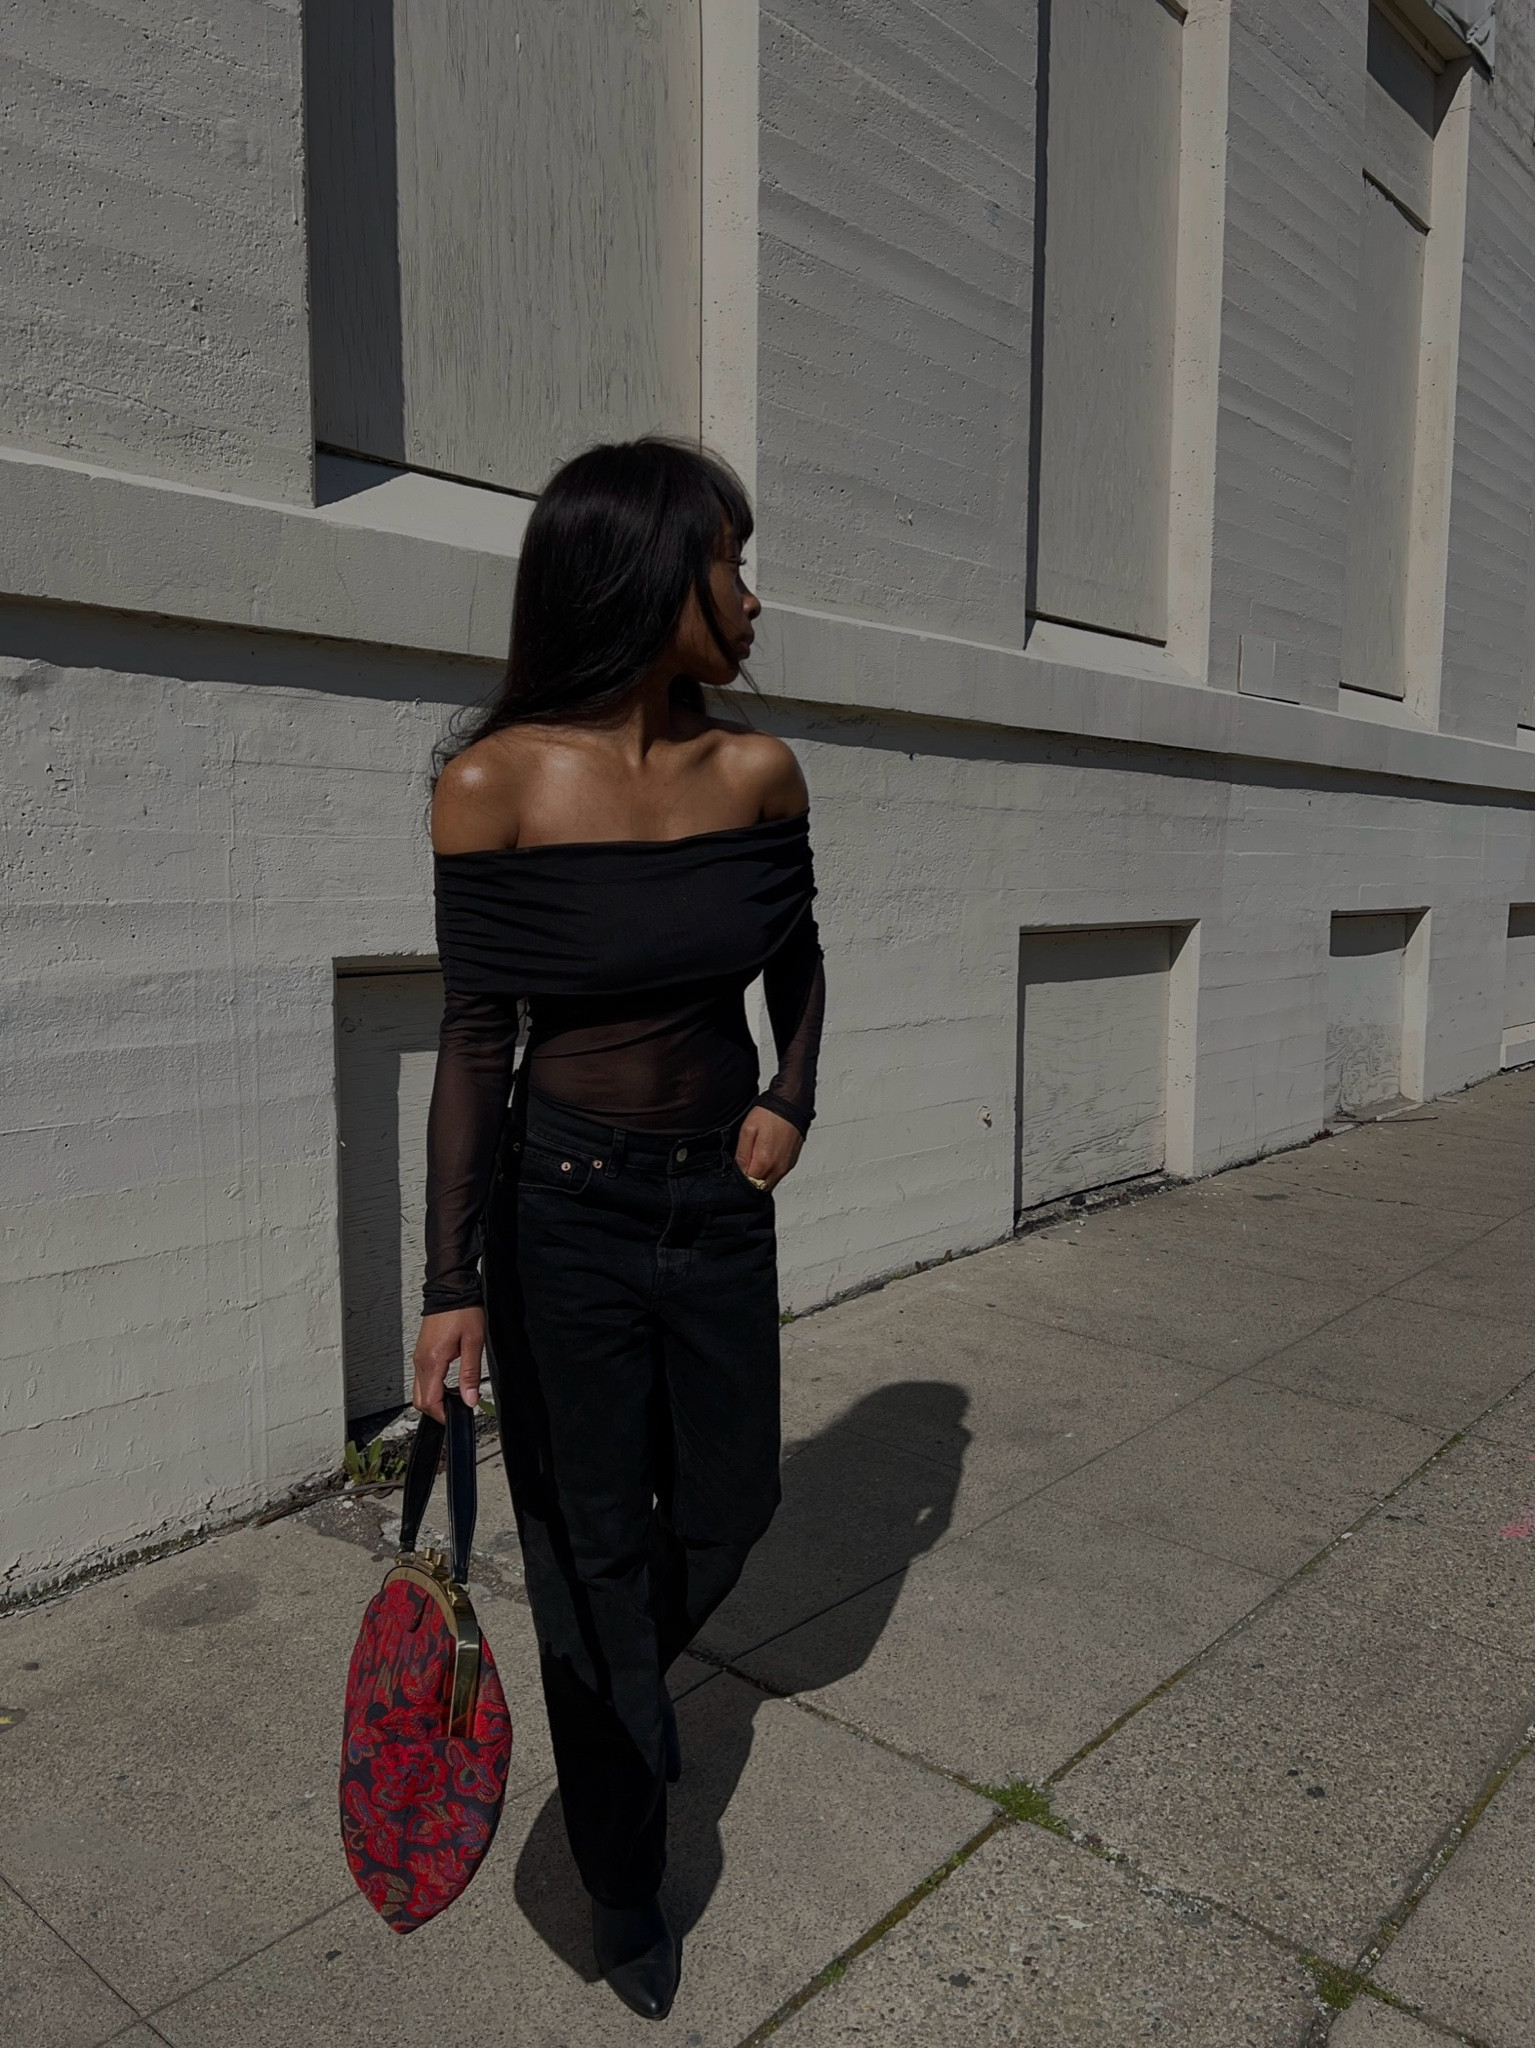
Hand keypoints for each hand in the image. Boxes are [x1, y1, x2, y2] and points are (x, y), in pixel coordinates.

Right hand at [412, 1308, 485, 1422]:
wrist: (450, 1289)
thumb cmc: (462, 1310)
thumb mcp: (473, 1343)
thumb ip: (470, 1374)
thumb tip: (470, 1399)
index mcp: (432, 1361)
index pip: (429, 1401)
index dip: (443, 1415)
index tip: (457, 1416)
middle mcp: (421, 1361)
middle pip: (420, 1401)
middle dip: (437, 1411)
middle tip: (457, 1410)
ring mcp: (419, 1357)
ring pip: (418, 1391)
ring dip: (434, 1399)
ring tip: (455, 1397)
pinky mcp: (421, 1353)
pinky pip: (421, 1378)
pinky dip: (432, 1387)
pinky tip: (448, 1384)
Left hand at [735, 1105, 803, 1193]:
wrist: (791, 1104)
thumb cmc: (771, 1113)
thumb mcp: (747, 1130)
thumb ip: (742, 1154)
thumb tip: (738, 1170)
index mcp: (765, 1162)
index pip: (748, 1185)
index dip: (740, 1181)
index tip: (736, 1171)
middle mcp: (778, 1168)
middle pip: (760, 1188)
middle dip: (750, 1182)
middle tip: (744, 1167)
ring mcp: (786, 1166)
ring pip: (769, 1183)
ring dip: (760, 1177)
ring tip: (754, 1160)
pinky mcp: (791, 1162)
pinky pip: (778, 1175)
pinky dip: (769, 1172)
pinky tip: (765, 1157)